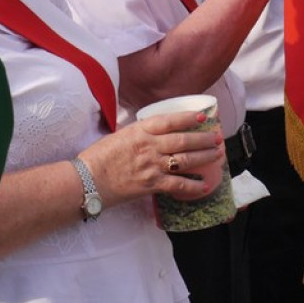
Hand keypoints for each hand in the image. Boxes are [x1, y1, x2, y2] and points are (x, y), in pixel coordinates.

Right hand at [80, 110, 223, 205]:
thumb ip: (138, 133)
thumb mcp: (119, 135)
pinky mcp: (150, 185)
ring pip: (185, 161)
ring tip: (217, 155)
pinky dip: (194, 186)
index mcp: (140, 131)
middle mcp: (149, 146)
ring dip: (205, 157)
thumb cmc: (97, 157)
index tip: (204, 117)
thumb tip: (152, 131)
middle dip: (204, 139)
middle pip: (183, 140)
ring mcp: (151, 166)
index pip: (170, 120)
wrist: (85, 181)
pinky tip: (205, 184)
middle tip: (218, 138)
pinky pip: (178, 186)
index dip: (189, 118)